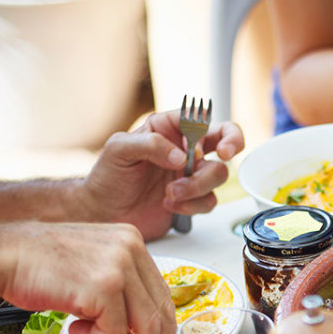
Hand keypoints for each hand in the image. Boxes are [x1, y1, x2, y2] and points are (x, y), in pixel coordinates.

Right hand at [0, 221, 183, 333]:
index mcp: (131, 241)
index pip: (159, 293)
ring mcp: (119, 267)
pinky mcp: (105, 286)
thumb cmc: (35, 266)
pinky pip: (115, 328)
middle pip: (159, 310)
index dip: (168, 327)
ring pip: (144, 324)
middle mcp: (130, 249)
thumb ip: (116, 311)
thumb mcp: (87, 286)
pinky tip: (75, 326)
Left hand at [81, 109, 244, 240]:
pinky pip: (209, 201)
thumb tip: (181, 156)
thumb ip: (151, 145)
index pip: (203, 120)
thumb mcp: (119, 149)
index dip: (221, 132)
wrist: (104, 213)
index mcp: (168, 129)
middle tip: (223, 157)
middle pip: (223, 144)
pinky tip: (169, 205)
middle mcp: (183, 150)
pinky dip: (192, 206)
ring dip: (197, 187)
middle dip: (228, 150)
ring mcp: (189, 175)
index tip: (217, 149)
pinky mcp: (191, 199)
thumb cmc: (107, 178)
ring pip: (217, 175)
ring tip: (170, 194)